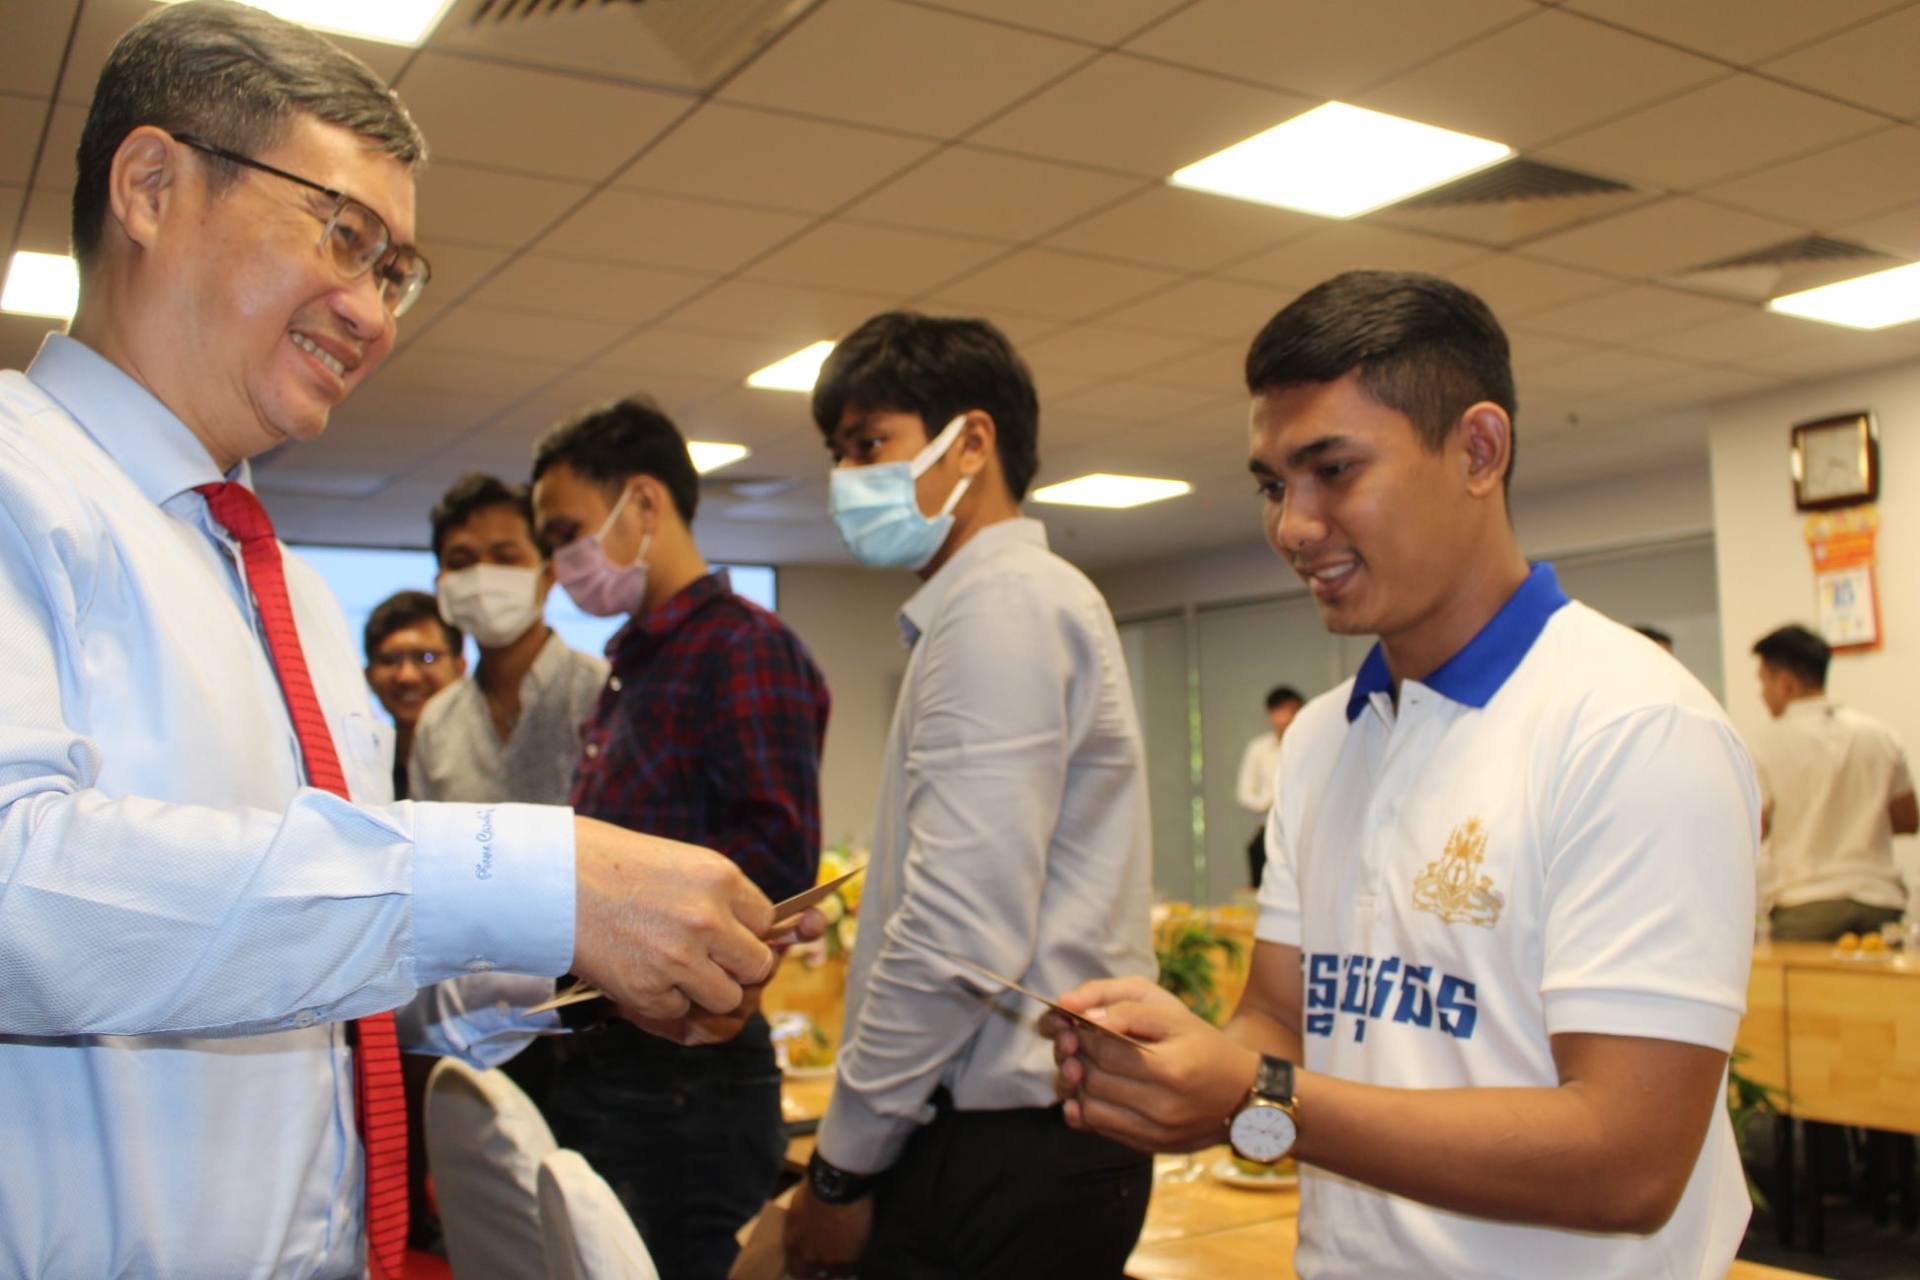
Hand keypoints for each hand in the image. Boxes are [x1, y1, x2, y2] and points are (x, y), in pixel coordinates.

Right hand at [570, 816, 774, 1022]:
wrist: (548, 879)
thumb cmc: (612, 863)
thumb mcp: (681, 864)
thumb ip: (721, 898)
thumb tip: (757, 934)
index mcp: (721, 879)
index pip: (768, 922)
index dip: (750, 933)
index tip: (732, 936)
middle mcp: (708, 920)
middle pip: (758, 967)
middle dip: (737, 968)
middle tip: (708, 959)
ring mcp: (679, 959)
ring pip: (727, 998)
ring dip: (706, 990)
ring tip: (673, 966)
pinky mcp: (648, 991)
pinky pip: (679, 1011)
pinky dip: (663, 999)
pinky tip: (639, 969)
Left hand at [783, 1181, 872, 1279]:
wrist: (838, 1184)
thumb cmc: (817, 1187)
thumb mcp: (799, 1207)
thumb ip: (800, 1226)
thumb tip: (807, 1230)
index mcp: (793, 1242)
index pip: (796, 1268)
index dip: (807, 1266)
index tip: (815, 1263)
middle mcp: (808, 1256)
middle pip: (816, 1273)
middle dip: (824, 1265)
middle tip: (835, 1254)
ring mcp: (828, 1260)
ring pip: (835, 1271)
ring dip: (841, 1262)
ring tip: (850, 1246)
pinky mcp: (848, 1259)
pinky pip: (852, 1267)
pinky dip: (855, 1258)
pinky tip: (859, 1245)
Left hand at [1049, 978, 1261, 1153]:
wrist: (1241, 1095)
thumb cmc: (1205, 1047)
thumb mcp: (1176, 1016)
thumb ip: (1129, 1011)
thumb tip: (1086, 1017)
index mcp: (1170, 1069)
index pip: (1104, 1050)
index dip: (1084, 1033)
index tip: (1079, 1023)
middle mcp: (1162, 1107)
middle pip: (1094, 1079)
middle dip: (1076, 1056)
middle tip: (1075, 1041)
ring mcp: (1154, 1132)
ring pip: (1090, 1107)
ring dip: (1077, 1084)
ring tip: (1083, 1064)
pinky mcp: (1148, 1146)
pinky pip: (1101, 1130)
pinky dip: (1085, 1109)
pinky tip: (1088, 1092)